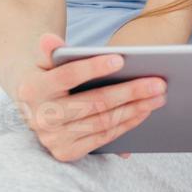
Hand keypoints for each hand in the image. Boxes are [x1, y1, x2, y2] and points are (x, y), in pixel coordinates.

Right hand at [14, 33, 166, 161]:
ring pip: (103, 122)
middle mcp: (41, 118)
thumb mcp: (45, 63)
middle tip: (158, 82)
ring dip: (135, 108)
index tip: (122, 59)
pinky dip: (127, 123)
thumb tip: (48, 39)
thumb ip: (51, 51)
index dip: (94, 67)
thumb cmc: (48, 78)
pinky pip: (104, 137)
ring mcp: (53, 139)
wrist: (35, 109)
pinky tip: (144, 111)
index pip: (67, 76)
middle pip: (93, 103)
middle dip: (130, 91)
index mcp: (32, 90)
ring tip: (158, 96)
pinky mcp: (66, 153)